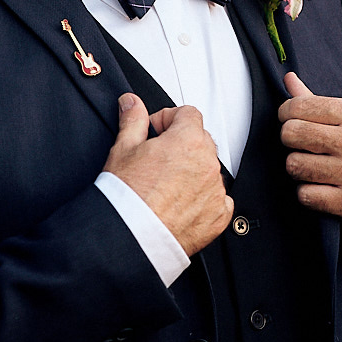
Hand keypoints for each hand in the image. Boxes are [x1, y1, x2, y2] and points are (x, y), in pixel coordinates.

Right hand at [103, 94, 233, 255]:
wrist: (131, 238)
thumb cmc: (127, 197)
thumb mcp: (123, 149)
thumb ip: (132, 120)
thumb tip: (131, 103)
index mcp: (188, 140)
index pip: (188, 114)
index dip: (169, 119)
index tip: (156, 131)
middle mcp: (208, 163)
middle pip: (201, 140)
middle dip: (181, 144)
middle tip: (157, 159)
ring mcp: (215, 190)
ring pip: (209, 170)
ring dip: (193, 171)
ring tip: (165, 185)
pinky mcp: (218, 216)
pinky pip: (218, 199)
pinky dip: (203, 200)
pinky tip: (180, 204)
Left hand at [278, 73, 341, 224]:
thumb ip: (321, 101)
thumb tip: (289, 81)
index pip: (299, 107)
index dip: (286, 112)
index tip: (289, 117)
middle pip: (291, 135)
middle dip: (290, 138)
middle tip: (301, 142)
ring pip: (294, 166)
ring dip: (299, 166)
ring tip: (314, 164)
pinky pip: (306, 195)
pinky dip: (309, 191)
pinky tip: (322, 185)